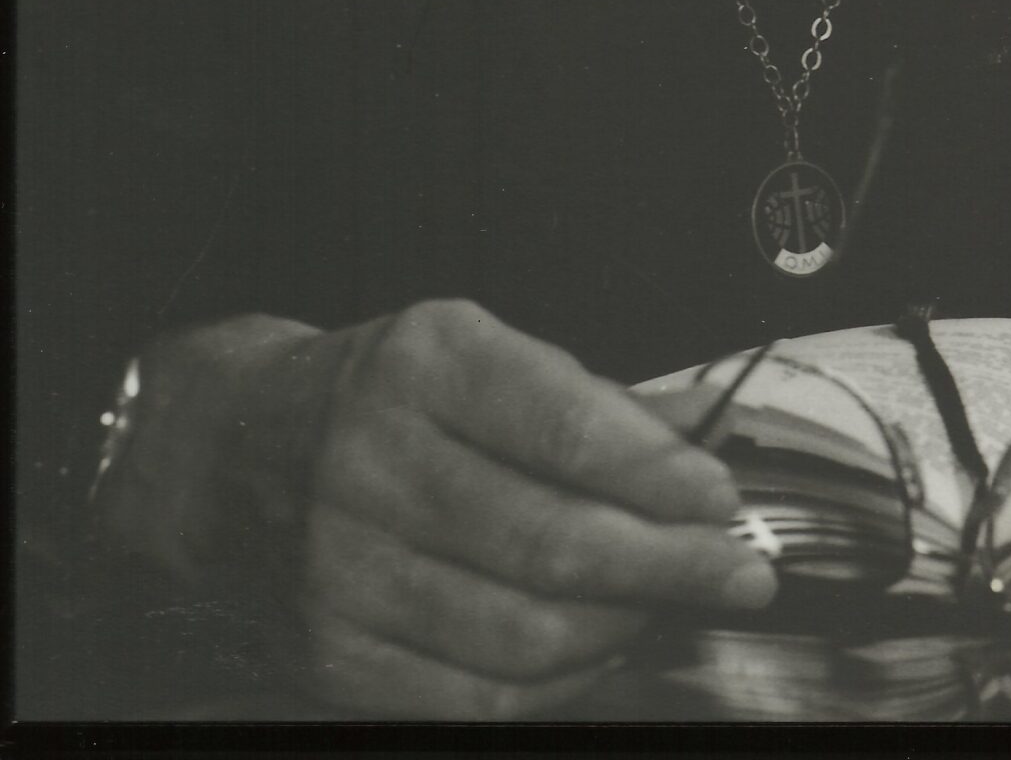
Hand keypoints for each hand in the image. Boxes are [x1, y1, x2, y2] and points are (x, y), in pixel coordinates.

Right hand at [101, 303, 776, 719]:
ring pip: (525, 632)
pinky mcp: (330, 655)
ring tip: (666, 605)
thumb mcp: (480, 355)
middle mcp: (375, 461)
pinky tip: (597, 648)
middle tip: (738, 573)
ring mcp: (344, 568)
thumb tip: (710, 434)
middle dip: (669, 566)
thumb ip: (598, 401)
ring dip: (623, 627)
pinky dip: (560, 685)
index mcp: (424, 363)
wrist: (229, 456)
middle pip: (554, 542)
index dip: (661, 475)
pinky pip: (476, 698)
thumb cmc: (384, 398)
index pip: (567, 428)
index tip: (724, 500)